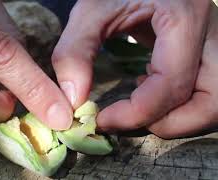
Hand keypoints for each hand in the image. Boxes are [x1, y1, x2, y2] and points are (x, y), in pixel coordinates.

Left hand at [52, 0, 217, 138]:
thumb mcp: (92, 10)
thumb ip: (75, 51)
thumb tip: (75, 100)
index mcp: (185, 18)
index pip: (172, 85)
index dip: (135, 113)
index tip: (102, 120)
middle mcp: (212, 34)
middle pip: (209, 104)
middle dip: (166, 123)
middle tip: (127, 117)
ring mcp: (214, 43)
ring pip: (211, 104)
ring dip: (174, 117)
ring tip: (138, 103)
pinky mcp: (206, 51)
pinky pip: (202, 93)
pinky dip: (176, 104)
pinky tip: (147, 87)